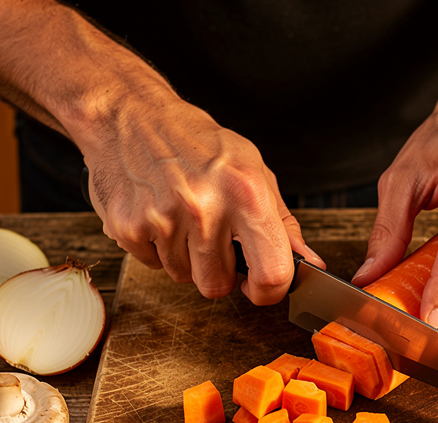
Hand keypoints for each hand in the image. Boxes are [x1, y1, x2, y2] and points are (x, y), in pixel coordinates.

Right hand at [81, 93, 323, 304]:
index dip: (268, 291)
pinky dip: (156, 249)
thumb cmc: (198, 144)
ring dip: (185, 259)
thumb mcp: (253, 171)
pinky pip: (153, 266)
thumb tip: (309, 262)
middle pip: (218, 286)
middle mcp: (205, 206)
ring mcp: (163, 218)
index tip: (260, 286)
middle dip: (218, 272)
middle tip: (211, 237)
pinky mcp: (129, 226)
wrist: (131, 116)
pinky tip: (158, 215)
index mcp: (246, 193)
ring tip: (181, 217)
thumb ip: (282, 223)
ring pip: (184, 278)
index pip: (272, 273)